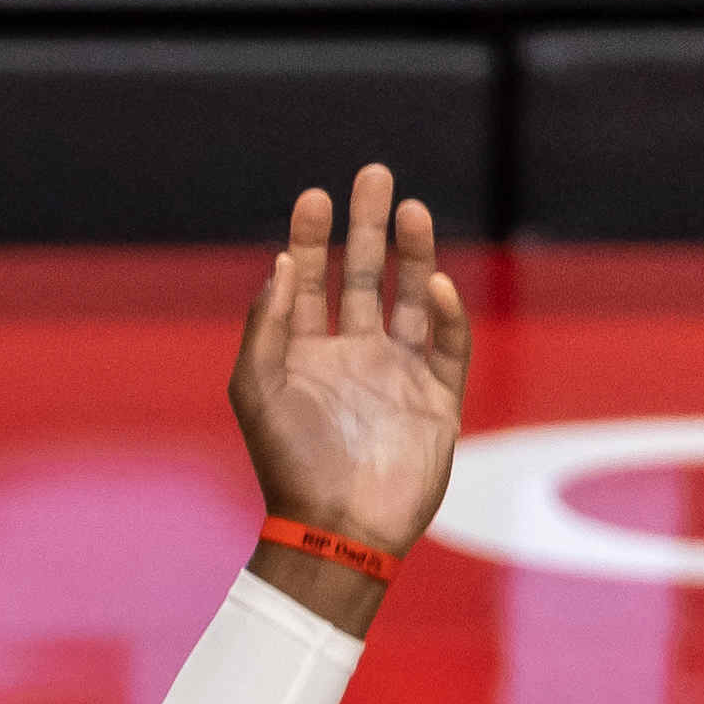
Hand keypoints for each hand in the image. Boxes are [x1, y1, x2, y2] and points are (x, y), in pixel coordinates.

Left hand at [234, 166, 471, 585]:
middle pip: (366, 275)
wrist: (337, 528)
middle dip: (368, 226)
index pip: (310, 281)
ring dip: (414, 253)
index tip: (314, 195)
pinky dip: (445, 313)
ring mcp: (398, 372)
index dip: (312, 238)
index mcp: (305, 353)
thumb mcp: (256, 389)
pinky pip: (447, 344)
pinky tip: (434, 283)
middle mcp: (353, 355)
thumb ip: (266, 326)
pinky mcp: (437, 397)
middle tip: (373, 174)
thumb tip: (281, 264)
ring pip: (411, 298)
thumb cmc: (287, 464)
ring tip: (411, 208)